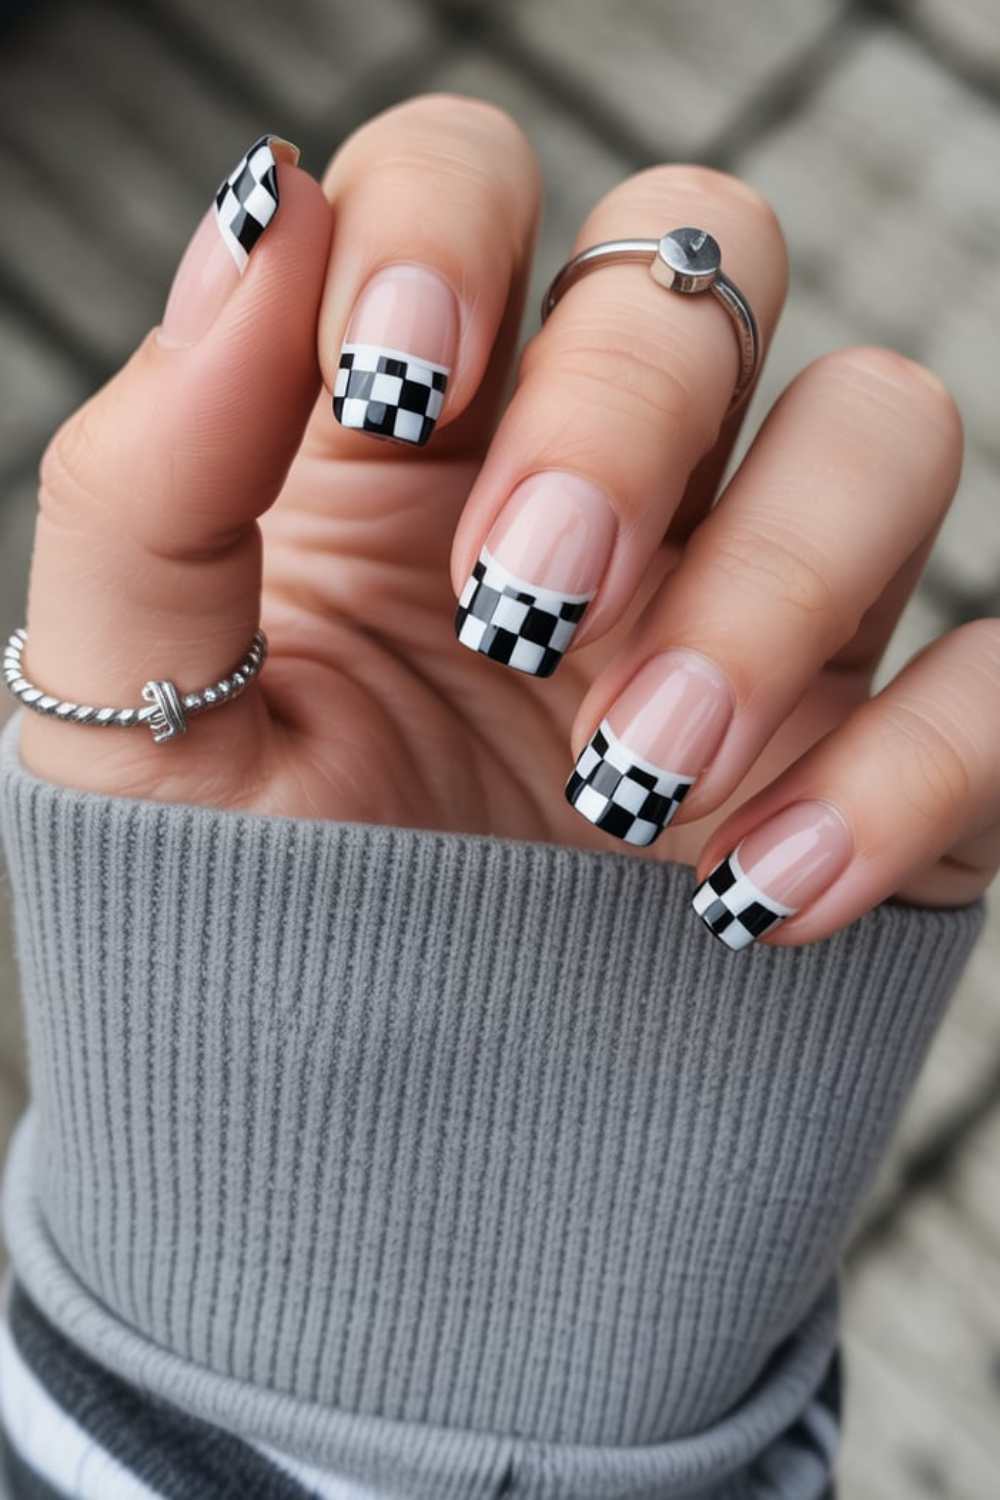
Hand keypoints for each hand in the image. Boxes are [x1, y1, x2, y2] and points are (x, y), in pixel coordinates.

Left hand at [18, 97, 999, 949]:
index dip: (453, 225)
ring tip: (634, 779)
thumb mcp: (131, 710)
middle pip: (703, 267)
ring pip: (883, 430)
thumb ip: (152, 469)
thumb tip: (265, 214)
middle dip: (622, 412)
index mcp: (412, 437)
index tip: (396, 384)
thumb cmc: (242, 910)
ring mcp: (761, 609)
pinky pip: (992, 677)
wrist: (368, 1137)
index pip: (471, 180)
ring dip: (774, 587)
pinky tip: (755, 895)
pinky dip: (909, 766)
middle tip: (525, 607)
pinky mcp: (881, 755)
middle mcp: (609, 484)